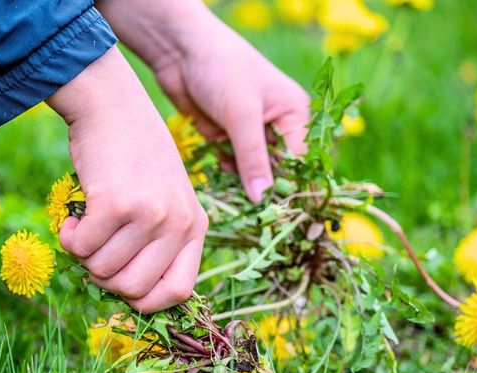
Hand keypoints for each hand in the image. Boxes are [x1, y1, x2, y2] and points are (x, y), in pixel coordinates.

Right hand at [47, 47, 207, 313]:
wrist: (111, 103)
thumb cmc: (132, 155)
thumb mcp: (164, 196)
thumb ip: (158, 241)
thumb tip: (131, 295)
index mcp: (195, 224)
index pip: (180, 291)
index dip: (146, 300)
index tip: (121, 285)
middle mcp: (178, 222)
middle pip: (134, 290)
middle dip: (104, 278)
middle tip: (94, 249)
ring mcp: (149, 213)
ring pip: (102, 271)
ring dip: (83, 254)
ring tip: (84, 224)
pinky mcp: (116, 203)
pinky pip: (81, 248)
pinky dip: (68, 238)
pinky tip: (71, 217)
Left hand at [97, 0, 310, 201]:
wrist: (179, 50)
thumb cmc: (221, 69)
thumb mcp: (242, 114)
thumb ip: (253, 158)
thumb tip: (262, 199)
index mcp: (293, 114)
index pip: (298, 162)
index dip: (288, 188)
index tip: (277, 216)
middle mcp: (275, 125)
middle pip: (276, 170)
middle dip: (265, 191)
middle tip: (256, 219)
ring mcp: (247, 132)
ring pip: (251, 171)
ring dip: (242, 186)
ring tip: (238, 210)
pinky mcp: (223, 136)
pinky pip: (229, 165)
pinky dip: (225, 176)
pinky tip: (221, 188)